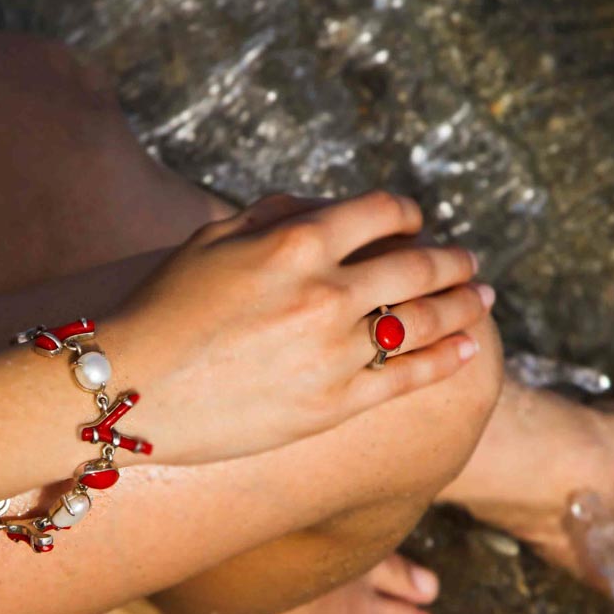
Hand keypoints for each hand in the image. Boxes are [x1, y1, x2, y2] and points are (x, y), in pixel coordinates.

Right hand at [112, 190, 493, 463]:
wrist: (128, 389)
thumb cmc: (164, 308)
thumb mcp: (212, 241)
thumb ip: (276, 217)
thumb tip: (327, 210)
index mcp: (296, 244)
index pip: (380, 213)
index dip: (408, 213)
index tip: (417, 221)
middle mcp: (326, 294)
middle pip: (417, 267)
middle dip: (453, 261)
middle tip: (471, 263)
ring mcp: (335, 352)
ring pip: (425, 321)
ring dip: (465, 305)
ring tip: (484, 300)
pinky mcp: (335, 404)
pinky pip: (408, 376)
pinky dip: (447, 357)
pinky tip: (469, 347)